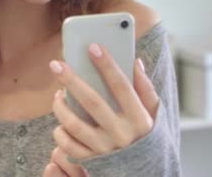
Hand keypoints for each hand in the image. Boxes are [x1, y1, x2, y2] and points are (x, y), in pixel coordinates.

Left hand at [43, 43, 159, 174]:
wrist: (145, 170)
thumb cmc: (146, 134)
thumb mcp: (154, 112)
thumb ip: (145, 88)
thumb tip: (135, 61)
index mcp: (139, 118)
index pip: (121, 86)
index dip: (107, 65)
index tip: (93, 47)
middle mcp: (121, 134)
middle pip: (92, 102)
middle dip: (72, 80)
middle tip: (56, 64)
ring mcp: (105, 149)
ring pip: (74, 125)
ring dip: (61, 107)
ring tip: (57, 95)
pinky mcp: (92, 161)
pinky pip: (68, 146)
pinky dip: (60, 132)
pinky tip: (60, 121)